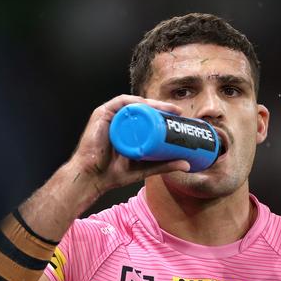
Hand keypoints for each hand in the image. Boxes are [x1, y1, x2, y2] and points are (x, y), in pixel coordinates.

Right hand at [68, 95, 190, 197]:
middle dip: (161, 106)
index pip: (148, 116)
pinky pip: (119, 103)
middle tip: (177, 112)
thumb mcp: (145, 168)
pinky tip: (146, 105)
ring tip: (166, 109)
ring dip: (151, 103)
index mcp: (129, 128)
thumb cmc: (114, 173)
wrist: (93, 178)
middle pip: (143, 108)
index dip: (164, 113)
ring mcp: (111, 116)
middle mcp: (120, 120)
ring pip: (134, 104)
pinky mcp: (101, 115)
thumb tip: (187, 164)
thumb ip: (164, 165)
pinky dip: (133, 102)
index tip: (179, 116)